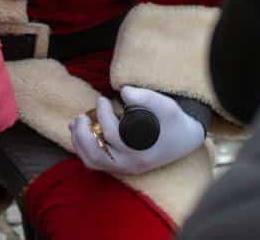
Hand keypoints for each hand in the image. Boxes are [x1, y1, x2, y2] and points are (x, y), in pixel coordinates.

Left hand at [69, 87, 204, 176]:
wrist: (184, 139)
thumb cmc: (173, 121)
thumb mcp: (165, 105)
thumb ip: (145, 97)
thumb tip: (123, 90)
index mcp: (140, 151)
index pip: (112, 134)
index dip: (102, 114)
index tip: (102, 98)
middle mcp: (130, 164)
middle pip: (96, 154)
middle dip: (83, 134)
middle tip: (82, 116)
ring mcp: (124, 168)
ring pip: (93, 162)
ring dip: (79, 143)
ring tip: (75, 124)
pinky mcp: (120, 167)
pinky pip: (96, 163)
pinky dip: (84, 149)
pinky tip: (80, 133)